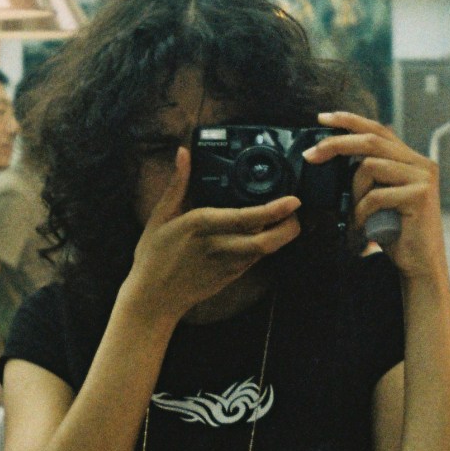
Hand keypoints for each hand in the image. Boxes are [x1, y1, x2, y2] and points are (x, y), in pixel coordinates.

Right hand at [124, 146, 301, 324]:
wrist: (154, 297)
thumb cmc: (154, 254)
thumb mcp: (160, 215)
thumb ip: (178, 183)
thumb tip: (184, 153)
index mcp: (201, 225)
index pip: (246, 219)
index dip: (274, 210)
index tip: (293, 199)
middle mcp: (219, 246)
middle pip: (267, 241)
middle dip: (290, 226)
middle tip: (296, 209)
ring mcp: (228, 265)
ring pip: (267, 250)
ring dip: (281, 235)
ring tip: (287, 216)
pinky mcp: (232, 276)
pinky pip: (256, 258)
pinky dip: (266, 244)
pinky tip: (266, 232)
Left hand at [303, 111, 446, 280]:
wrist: (419, 264)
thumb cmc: (394, 232)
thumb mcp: (378, 197)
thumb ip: (367, 175)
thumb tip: (331, 156)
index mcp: (410, 160)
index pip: (378, 130)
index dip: (350, 121)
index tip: (323, 118)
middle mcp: (420, 163)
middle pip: (371, 141)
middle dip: (336, 145)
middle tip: (311, 156)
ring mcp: (422, 177)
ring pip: (370, 167)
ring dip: (353, 193)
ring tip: (356, 216)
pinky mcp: (420, 195)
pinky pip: (375, 195)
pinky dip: (362, 212)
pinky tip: (365, 227)